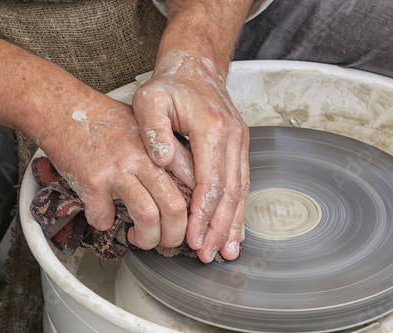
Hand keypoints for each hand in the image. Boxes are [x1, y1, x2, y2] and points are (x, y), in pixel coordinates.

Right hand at [39, 98, 195, 249]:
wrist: (63, 108)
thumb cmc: (105, 118)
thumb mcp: (146, 124)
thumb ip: (166, 149)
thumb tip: (186, 180)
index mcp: (161, 146)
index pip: (193, 182)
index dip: (198, 209)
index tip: (192, 221)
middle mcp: (143, 159)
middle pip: (175, 207)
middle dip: (176, 235)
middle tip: (169, 241)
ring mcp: (118, 171)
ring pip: (147, 217)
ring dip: (147, 239)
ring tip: (142, 238)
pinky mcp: (92, 182)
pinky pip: (104, 218)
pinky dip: (105, 224)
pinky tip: (105, 217)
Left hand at [132, 51, 249, 262]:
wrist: (195, 68)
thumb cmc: (170, 86)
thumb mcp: (149, 98)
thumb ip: (153, 128)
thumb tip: (163, 161)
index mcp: (211, 128)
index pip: (210, 181)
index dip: (202, 214)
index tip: (192, 238)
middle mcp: (232, 137)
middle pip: (230, 192)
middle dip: (219, 227)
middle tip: (207, 254)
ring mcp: (239, 142)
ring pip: (241, 191)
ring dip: (233, 223)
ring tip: (226, 252)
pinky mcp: (239, 147)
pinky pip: (243, 182)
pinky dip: (239, 209)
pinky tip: (236, 229)